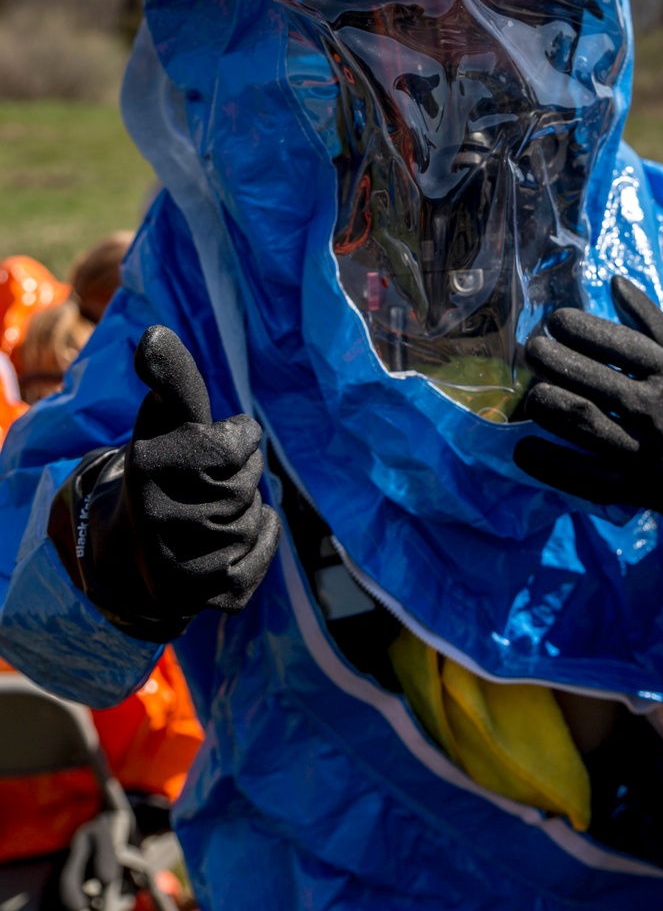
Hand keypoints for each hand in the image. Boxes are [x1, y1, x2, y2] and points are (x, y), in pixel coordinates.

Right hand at [50, 326, 279, 638]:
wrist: (132, 548)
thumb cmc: (163, 465)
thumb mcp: (165, 419)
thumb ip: (171, 378)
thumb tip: (153, 334)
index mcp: (147, 465)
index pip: (235, 444)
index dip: (235, 438)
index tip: (213, 441)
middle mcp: (156, 517)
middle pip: (247, 483)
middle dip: (239, 475)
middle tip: (206, 483)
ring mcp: (178, 563)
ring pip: (253, 519)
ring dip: (244, 510)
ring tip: (206, 513)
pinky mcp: (203, 597)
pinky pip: (259, 555)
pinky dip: (259, 541)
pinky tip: (229, 539)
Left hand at [514, 278, 662, 560]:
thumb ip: (652, 321)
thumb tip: (614, 281)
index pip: (623, 346)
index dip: (584, 330)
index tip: (554, 321)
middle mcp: (659, 412)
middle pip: (597, 383)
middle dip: (555, 362)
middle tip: (531, 351)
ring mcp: (645, 454)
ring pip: (586, 424)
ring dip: (548, 405)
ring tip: (529, 394)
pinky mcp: (632, 490)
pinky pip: (583, 477)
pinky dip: (549, 463)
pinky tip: (524, 448)